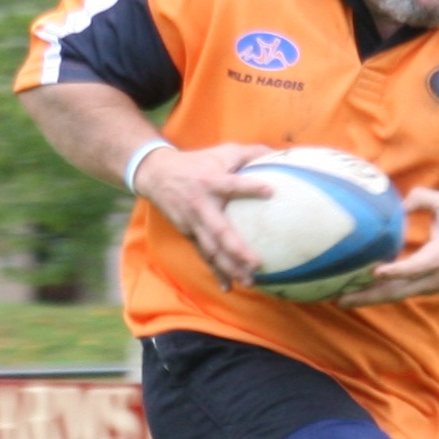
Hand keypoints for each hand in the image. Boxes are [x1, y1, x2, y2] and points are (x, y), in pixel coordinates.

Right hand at [138, 140, 279, 289]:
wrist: (156, 175)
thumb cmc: (196, 162)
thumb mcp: (222, 152)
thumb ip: (251, 153)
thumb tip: (282, 154)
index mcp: (210, 181)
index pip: (232, 184)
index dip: (250, 187)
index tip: (271, 191)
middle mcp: (200, 205)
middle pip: (219, 230)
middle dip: (237, 249)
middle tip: (257, 263)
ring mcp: (192, 223)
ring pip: (212, 249)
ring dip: (230, 267)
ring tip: (250, 280)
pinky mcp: (188, 234)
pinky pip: (204, 255)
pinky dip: (216, 271)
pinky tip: (229, 286)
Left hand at [336, 188, 438, 306]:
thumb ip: (425, 198)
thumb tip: (400, 203)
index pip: (416, 267)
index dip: (397, 271)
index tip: (377, 272)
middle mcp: (431, 278)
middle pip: (396, 291)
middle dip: (368, 296)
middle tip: (341, 298)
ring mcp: (427, 287)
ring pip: (394, 296)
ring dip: (368, 299)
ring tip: (342, 300)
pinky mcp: (424, 290)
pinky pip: (398, 294)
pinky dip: (378, 295)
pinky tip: (358, 295)